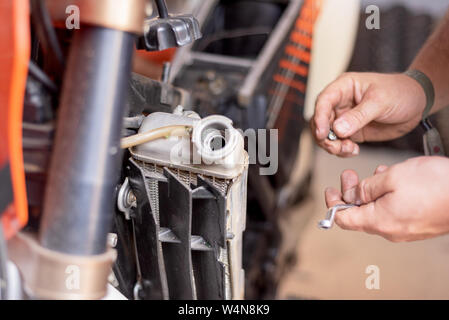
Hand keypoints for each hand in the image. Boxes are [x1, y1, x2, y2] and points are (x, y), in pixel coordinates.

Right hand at [311, 72, 425, 156]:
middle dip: (325, 136)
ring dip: (333, 145)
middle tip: (335, 147)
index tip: (322, 133)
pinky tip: (354, 150)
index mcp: (344, 87)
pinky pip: (339, 142)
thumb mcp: (380, 102)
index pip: (324, 101)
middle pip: (320, 120)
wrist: (417, 103)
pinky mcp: (352, 131)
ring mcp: (345, 118)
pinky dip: (342, 150)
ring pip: (327, 134)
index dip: (319, 117)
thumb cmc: (400, 92)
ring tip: (349, 149)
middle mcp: (340, 102)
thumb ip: (358, 116)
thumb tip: (337, 129)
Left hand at [325, 157, 448, 241]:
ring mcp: (407, 229)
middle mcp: (391, 231)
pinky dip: (386, 196)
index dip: (333, 205)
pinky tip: (393, 179)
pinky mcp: (419, 225)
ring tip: (376, 172)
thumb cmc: (435, 184)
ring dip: (370, 191)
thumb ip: (366, 188)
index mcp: (380, 222)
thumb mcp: (391, 178)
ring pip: (378, 211)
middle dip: (351, 193)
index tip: (330, 189)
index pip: (344, 220)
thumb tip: (352, 196)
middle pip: (360, 215)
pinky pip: (394, 212)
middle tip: (349, 174)